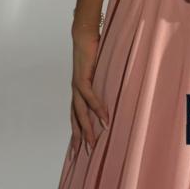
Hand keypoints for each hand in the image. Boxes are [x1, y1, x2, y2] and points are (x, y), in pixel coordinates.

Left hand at [70, 24, 109, 151]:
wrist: (84, 34)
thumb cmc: (93, 51)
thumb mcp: (99, 72)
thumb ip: (103, 83)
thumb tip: (114, 91)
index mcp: (78, 91)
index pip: (75, 116)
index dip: (76, 131)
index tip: (77, 148)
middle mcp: (75, 91)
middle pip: (75, 119)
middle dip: (79, 137)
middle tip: (84, 154)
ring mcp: (77, 85)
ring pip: (80, 112)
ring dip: (87, 127)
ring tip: (93, 142)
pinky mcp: (82, 77)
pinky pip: (89, 97)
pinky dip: (97, 108)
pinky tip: (104, 118)